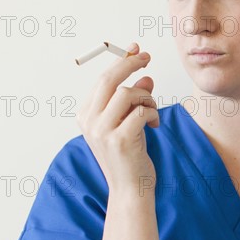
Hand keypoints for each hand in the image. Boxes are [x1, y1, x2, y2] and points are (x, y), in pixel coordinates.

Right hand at [76, 42, 159, 193]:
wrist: (129, 189)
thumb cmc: (128, 156)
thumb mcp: (128, 123)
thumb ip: (133, 100)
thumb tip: (146, 77)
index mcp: (85, 116)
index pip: (102, 80)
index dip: (120, 62)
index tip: (135, 50)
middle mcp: (89, 122)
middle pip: (109, 80)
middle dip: (130, 63)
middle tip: (147, 57)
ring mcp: (103, 131)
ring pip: (128, 93)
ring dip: (147, 98)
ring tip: (152, 111)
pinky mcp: (121, 139)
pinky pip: (143, 110)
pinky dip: (154, 113)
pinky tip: (154, 126)